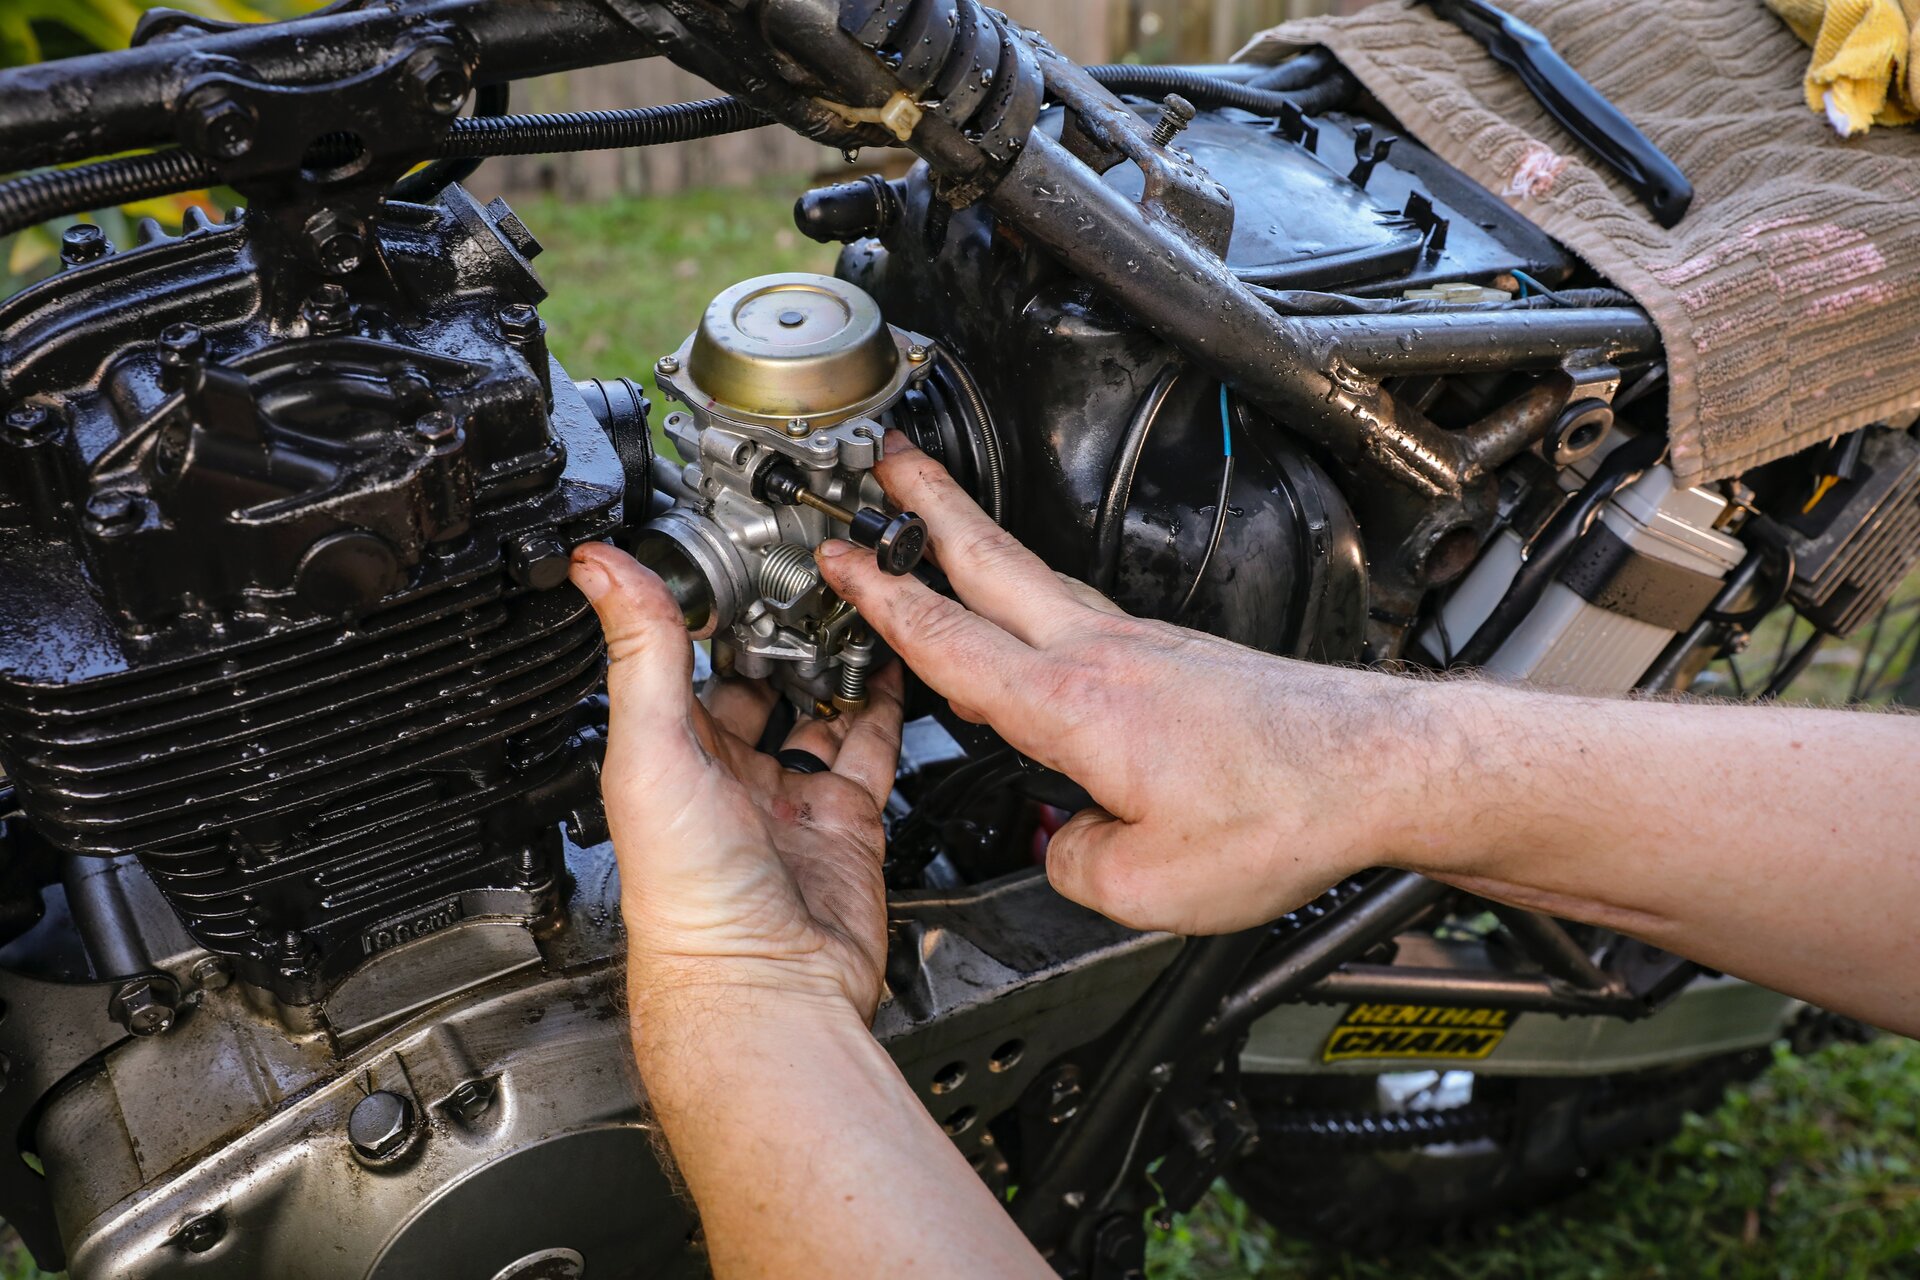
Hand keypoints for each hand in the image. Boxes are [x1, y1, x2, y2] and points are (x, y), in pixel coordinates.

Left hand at [569, 542, 904, 1020]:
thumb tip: (600, 567)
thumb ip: (643, 652)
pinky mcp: (847, 818)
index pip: (681, 659)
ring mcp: (789, 794)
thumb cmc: (688, 896)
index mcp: (669, 753)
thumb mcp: (653, 749)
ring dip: (832, 658)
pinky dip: (884, 703)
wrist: (766, 982)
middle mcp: (727, 773)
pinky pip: (870, 746)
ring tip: (850, 605)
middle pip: (756, 677)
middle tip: (802, 572)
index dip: (703, 607)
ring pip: (816, 705)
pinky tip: (890, 665)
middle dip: (777, 628)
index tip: (724, 553)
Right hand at [816, 433, 1423, 934]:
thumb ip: (1077, 863)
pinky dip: (1035, 597)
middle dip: (930, 507)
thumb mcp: (1148, 884)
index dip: (881, 602)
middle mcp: (1105, 654)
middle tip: (889, 460)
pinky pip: (1082, 614)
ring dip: (981, 543)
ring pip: (1039, 582)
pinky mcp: (1179, 656)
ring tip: (944, 520)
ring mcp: (1145, 645)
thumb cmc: (1282, 811)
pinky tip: (1036, 618)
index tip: (840, 561)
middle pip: (995, 563)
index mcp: (1075, 704)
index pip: (951, 642)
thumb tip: (1064, 842)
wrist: (1377, 768)